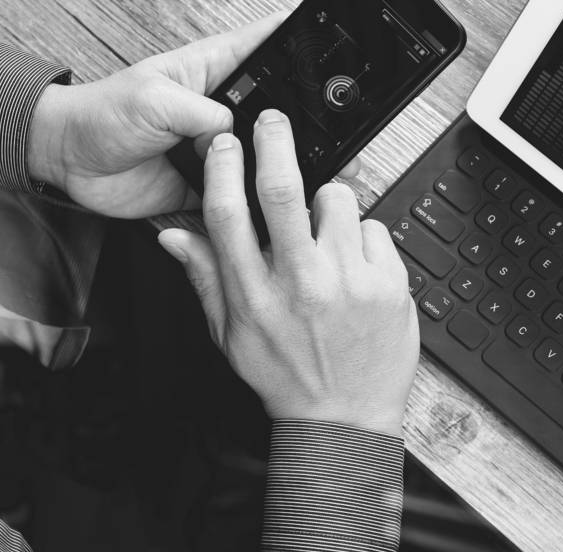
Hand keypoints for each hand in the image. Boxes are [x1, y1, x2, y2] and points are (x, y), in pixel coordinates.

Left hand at [26, 13, 360, 217]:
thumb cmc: (103, 115)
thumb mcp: (154, 99)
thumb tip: (237, 139)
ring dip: (284, 166)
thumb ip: (201, 114)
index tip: (332, 55)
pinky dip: (257, 202)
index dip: (300, 48)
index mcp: (214, 72)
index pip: (266, 48)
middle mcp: (223, 111)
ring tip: (309, 173)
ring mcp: (219, 150)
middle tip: (335, 132)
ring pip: (265, 156)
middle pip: (278, 111)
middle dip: (304, 121)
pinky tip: (276, 205)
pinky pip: (242, 195)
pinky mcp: (211, 185)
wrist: (71, 163)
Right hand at [157, 110, 419, 436]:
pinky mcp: (388, 286)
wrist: (344, 418)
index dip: (222, 168)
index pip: (228, 215)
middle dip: (273, 141)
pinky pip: (375, 228)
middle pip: (282, 190)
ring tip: (325, 234)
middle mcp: (300, 284)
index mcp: (255, 295)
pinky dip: (362, 236)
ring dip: (327, 202)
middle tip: (273, 123)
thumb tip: (175, 236)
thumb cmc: (287, 377)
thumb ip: (206, 278)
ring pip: (337, 199)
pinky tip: (355, 266)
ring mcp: (348, 284)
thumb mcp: (232, 336)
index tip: (224, 143)